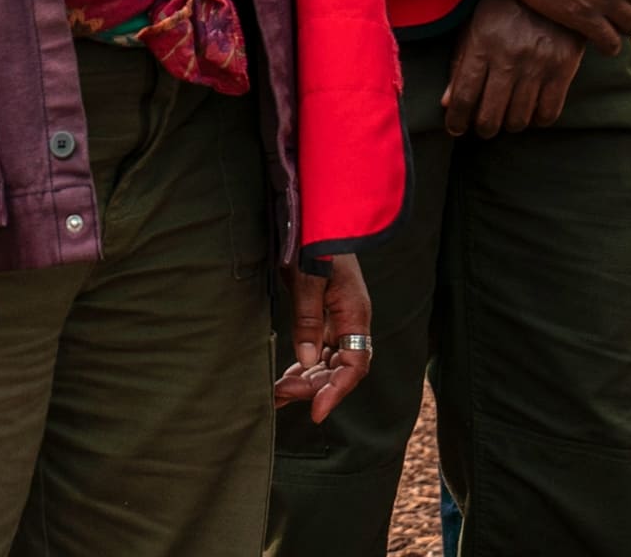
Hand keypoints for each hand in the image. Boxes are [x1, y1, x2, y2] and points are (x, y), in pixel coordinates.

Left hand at [274, 253, 376, 422]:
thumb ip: (308, 319)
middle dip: (312, 388)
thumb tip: (306, 361)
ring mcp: (339, 321)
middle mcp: (351, 323)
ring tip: (275, 394)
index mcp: (355, 315)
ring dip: (305, 381)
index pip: (354, 366)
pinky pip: (318, 352)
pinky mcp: (324, 317)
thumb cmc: (315, 243)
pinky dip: (302, 368)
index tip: (316, 413)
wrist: (315, 217)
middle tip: (278, 395)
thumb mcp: (309, 279)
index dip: (336, 392)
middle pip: (339, 370)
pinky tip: (284, 378)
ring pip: (327, 364)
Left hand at [440, 0, 584, 137]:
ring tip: (508, 117)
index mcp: (482, 44)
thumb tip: (448, 103)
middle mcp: (509, 57)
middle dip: (483, 129)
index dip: (457, 120)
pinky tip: (532, 111)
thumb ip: (460, 63)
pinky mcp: (564, 67)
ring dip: (510, 124)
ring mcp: (538, 64)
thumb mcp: (475, 24)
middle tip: (483, 127)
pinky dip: (538, 120)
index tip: (455, 129)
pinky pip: (549, 112)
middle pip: (490, 116)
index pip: (464, 96)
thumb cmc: (504, 4)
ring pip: (519, 119)